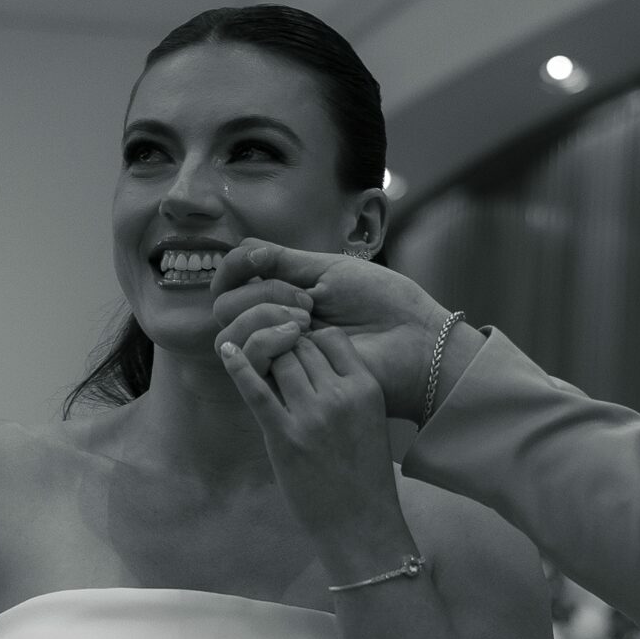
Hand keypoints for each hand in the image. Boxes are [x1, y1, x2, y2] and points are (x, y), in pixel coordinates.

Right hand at [212, 238, 453, 419]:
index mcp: (284, 295)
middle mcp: (274, 324)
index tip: (258, 261)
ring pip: (229, 335)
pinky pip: (247, 362)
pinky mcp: (284, 385)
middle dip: (260, 294)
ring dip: (260, 317)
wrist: (413, 341)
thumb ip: (284, 261)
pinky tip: (297, 337)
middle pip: (226, 306)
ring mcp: (278, 355)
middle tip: (308, 303)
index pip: (233, 279)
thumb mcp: (331, 271)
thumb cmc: (383, 303)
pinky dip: (262, 341)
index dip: (232, 267)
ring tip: (306, 321)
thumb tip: (241, 252)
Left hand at [216, 323, 403, 546]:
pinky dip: (238, 367)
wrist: (360, 524)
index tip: (303, 358)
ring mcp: (312, 415)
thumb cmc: (365, 476)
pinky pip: (256, 391)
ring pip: (280, 362)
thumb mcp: (372, 421)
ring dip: (269, 365)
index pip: (331, 338)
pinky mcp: (284, 436)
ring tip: (267, 379)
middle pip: (301, 347)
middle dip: (287, 353)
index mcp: (367, 389)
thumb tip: (313, 363)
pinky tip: (226, 351)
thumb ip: (348, 390)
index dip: (311, 341)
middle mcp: (341, 396)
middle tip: (280, 372)